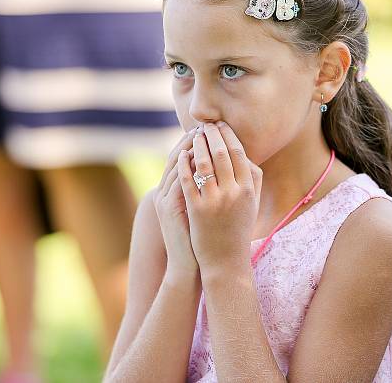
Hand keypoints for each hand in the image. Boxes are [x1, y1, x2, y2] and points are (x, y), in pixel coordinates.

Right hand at [153, 129, 200, 278]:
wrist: (190, 266)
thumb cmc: (201, 239)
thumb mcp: (203, 210)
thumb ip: (207, 190)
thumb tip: (226, 171)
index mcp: (174, 191)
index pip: (184, 158)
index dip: (196, 142)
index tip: (212, 129)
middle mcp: (165, 192)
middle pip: (177, 157)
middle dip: (191, 140)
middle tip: (206, 125)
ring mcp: (165, 200)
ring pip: (175, 166)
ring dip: (188, 149)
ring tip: (202, 136)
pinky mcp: (169, 210)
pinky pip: (176, 183)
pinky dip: (186, 169)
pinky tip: (197, 159)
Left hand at [177, 122, 262, 275]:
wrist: (226, 261)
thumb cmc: (239, 230)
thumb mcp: (253, 203)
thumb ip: (253, 178)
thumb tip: (245, 152)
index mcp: (249, 189)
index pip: (238, 152)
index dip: (228, 135)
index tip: (220, 124)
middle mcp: (234, 193)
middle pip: (221, 153)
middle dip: (212, 134)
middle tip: (205, 124)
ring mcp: (214, 201)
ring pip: (204, 164)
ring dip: (197, 145)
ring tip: (193, 136)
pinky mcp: (197, 210)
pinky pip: (188, 180)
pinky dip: (184, 164)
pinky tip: (181, 155)